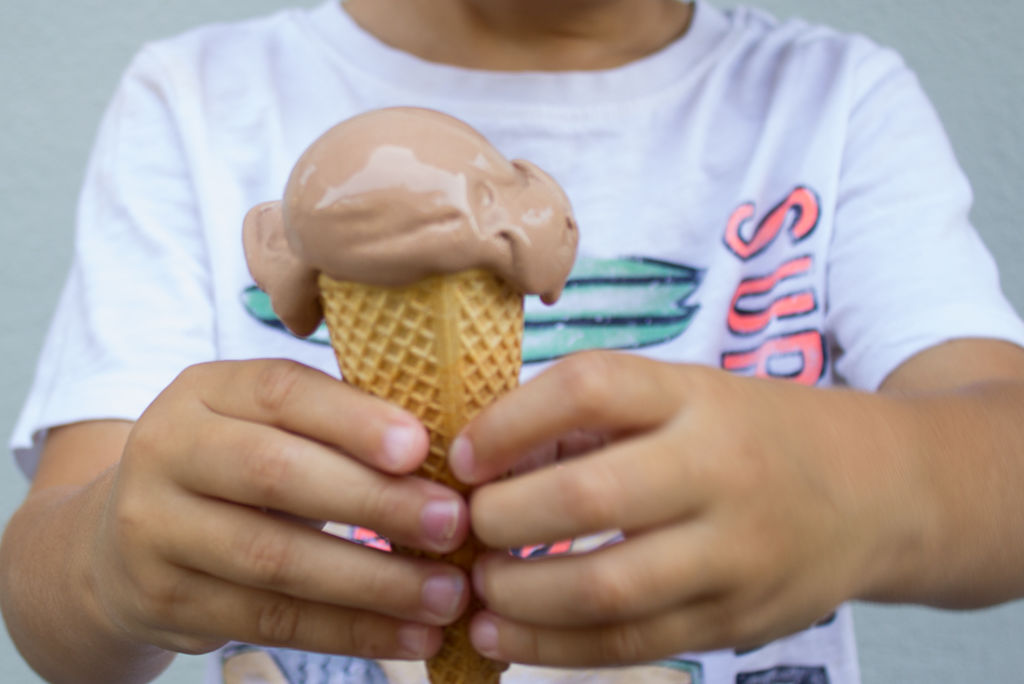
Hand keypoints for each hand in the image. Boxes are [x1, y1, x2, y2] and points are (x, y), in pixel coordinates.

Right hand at [91, 359, 470, 659]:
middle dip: (375, 502)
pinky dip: (349, 631)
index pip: (282, 391)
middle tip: (454, 524)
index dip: (354, 420)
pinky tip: (410, 635)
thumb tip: (449, 456)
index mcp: (206, 389)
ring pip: (275, 559)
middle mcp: (166, 448)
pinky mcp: (163, 598)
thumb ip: (338, 427)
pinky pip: (269, 620)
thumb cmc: (238, 468)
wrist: (124, 540)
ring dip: (374, 582)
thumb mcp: (269, 426)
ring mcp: (154, 527)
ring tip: (448, 595)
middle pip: (276, 474)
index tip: (422, 448)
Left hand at [450, 351, 915, 665]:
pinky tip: (505, 638)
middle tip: (464, 527)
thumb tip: (485, 460)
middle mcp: (721, 470)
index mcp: (697, 396)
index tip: (463, 454)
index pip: (589, 388)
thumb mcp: (685, 397)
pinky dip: (554, 649)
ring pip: (606, 589)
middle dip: (502, 518)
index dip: (509, 422)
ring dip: (518, 596)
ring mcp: (735, 554)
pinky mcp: (736, 621)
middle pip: (589, 497)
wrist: (875, 493)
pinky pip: (631, 644)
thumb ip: (594, 420)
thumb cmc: (750, 435)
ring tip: (475, 589)